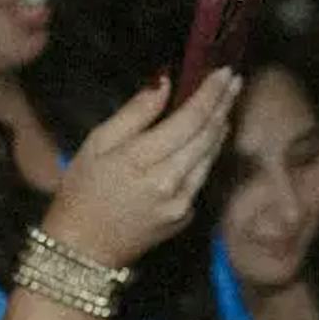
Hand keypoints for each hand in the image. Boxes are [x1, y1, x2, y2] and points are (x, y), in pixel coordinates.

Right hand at [42, 68, 242, 268]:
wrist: (85, 247)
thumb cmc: (83, 189)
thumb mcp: (97, 142)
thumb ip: (135, 112)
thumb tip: (164, 82)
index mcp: (143, 161)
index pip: (189, 120)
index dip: (210, 93)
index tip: (224, 72)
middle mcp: (170, 183)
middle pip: (207, 136)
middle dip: (223, 104)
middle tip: (234, 79)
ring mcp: (182, 203)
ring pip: (210, 156)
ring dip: (220, 127)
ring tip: (227, 101)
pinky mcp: (187, 216)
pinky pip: (202, 176)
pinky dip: (208, 153)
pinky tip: (209, 136)